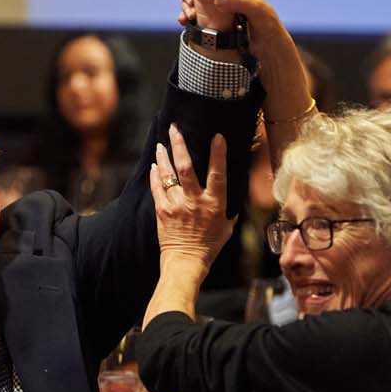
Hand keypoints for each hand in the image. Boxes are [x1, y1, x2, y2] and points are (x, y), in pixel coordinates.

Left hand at [149, 124, 233, 273]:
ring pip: (168, 175)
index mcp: (214, 204)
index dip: (218, 154)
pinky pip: (157, 189)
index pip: (218, 174)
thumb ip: (230, 212)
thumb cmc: (209, 247)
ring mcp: (176, 205)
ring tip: (161, 144)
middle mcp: (194, 201)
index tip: (217, 136)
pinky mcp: (162, 211)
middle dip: (179, 145)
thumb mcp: (227, 228)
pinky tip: (154, 165)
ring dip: (163, 158)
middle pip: (186, 167)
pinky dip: (155, 176)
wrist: (185, 263)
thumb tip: (235, 202)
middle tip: (174, 129)